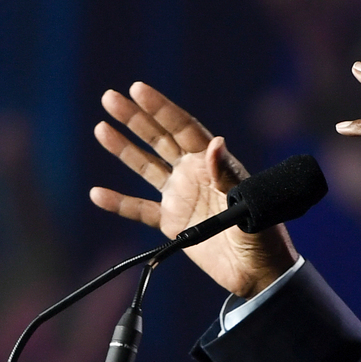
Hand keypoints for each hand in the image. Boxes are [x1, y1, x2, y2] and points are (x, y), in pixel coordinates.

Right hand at [90, 82, 298, 298]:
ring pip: (145, 167)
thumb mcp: (249, 202)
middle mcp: (193, 174)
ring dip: (123, 149)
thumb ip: (228, 175)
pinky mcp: (172, 224)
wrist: (258, 273)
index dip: (160, 108)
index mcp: (212, 163)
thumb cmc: (264, 234)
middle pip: (159, 139)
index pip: (182, 128)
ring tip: (101, 128)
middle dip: (135, 118)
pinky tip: (97, 193)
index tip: (137, 89)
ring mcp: (180, 197)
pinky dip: (118, 203)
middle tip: (110, 97)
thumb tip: (214, 143)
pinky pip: (140, 210)